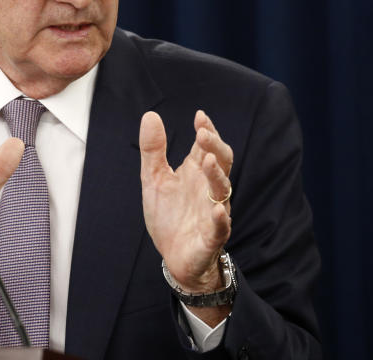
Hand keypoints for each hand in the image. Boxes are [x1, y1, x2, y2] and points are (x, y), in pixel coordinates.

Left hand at [139, 110, 232, 295]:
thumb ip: (153, 150)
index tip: (199, 117)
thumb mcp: (154, 179)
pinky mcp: (211, 237)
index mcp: (195, 173)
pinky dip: (220, 219)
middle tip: (203, 134)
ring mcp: (213, 212)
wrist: (173, 256)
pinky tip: (217, 210)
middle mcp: (208, 189)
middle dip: (214, 147)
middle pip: (220, 163)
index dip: (206, 131)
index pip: (206, 147)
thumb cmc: (168, 215)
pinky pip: (220, 227)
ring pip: (222, 191)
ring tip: (206, 161)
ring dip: (216, 176)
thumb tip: (151, 115)